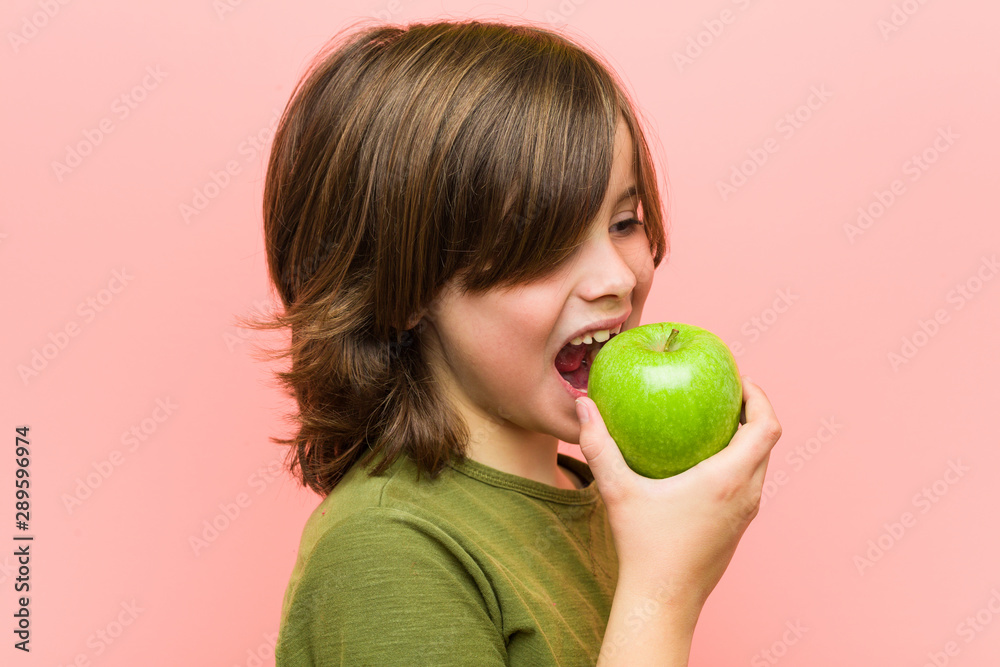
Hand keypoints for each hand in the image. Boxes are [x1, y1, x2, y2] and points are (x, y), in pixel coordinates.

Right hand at [575, 376, 780, 611]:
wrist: (664, 601)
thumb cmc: (643, 547)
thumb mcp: (618, 491)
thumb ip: (598, 445)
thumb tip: (583, 406)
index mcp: (728, 479)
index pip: (767, 427)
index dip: (761, 397)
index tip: (739, 380)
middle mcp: (746, 495)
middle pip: (767, 442)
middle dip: (754, 412)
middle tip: (724, 393)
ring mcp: (746, 515)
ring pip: (760, 465)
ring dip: (748, 438)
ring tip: (715, 421)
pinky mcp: (738, 529)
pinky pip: (748, 484)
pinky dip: (738, 462)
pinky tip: (702, 462)